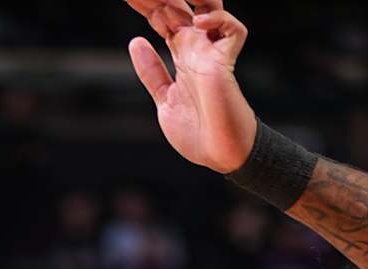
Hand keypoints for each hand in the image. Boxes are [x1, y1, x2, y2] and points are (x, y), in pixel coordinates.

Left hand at [125, 0, 256, 174]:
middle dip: (159, 0)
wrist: (219, 154)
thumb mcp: (164, 99)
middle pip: (179, 8)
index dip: (147, 6)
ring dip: (191, 0)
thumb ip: (152, 71)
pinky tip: (198, 22)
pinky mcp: (227, 63)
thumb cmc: (197, 131)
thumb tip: (135, 41)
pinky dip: (218, 21)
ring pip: (208, 8)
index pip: (163, 20)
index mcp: (182, 55)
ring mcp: (212, 53)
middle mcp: (197, 48)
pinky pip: (232, 30)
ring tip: (164, 2)